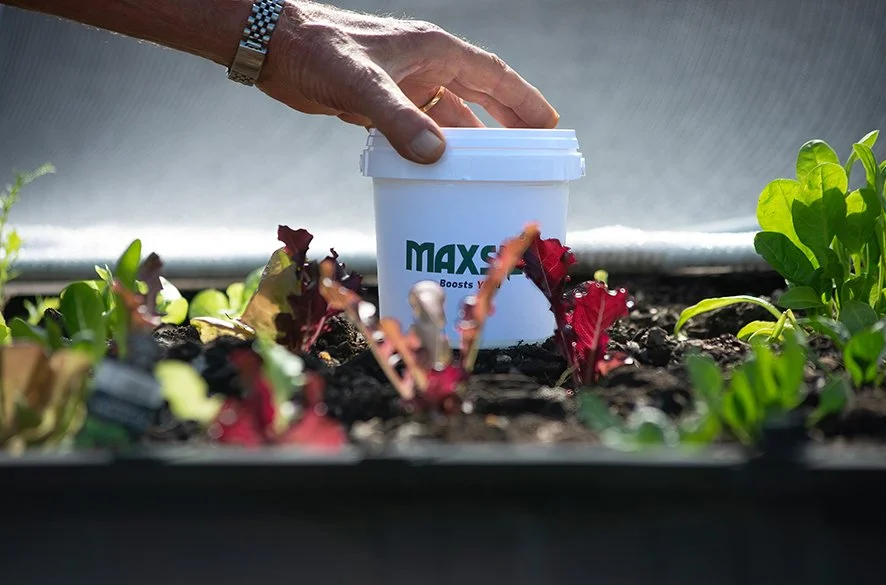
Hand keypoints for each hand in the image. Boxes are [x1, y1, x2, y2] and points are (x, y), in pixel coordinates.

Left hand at [259, 1, 559, 163]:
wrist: (270, 45)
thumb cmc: (317, 50)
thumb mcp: (361, 83)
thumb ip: (398, 119)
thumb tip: (437, 157)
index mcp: (434, 50)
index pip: (493, 76)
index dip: (524, 100)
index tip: (551, 125)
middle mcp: (424, 66)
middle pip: (479, 97)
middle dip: (506, 125)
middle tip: (533, 154)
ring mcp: (402, 84)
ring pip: (447, 117)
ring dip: (467, 143)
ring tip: (490, 173)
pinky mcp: (378, 102)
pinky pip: (418, 129)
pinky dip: (431, 150)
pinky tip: (437, 172)